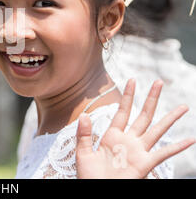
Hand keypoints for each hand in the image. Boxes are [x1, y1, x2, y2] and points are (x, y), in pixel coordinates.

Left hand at [76, 79, 194, 178]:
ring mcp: (138, 152)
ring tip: (183, 106)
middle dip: (151, 99)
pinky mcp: (144, 165)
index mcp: (112, 136)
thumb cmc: (89, 177)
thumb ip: (84, 135)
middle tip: (159, 82)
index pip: (123, 111)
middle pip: (143, 115)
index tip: (133, 80)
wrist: (96, 191)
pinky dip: (177, 147)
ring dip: (170, 118)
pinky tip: (190, 139)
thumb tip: (84, 115)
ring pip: (157, 130)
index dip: (129, 96)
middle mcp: (128, 141)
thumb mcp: (83, 154)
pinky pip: (163, 154)